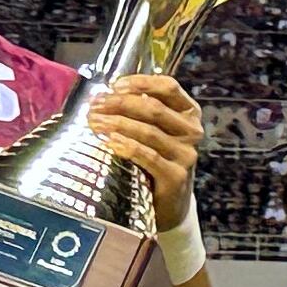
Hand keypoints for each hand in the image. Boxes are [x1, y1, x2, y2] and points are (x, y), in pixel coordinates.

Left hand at [92, 74, 202, 229]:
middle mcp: (192, 131)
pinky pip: (149, 157)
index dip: (141, 82)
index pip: (169, 87)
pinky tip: (110, 141)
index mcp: (189, 112)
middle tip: (95, 106)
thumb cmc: (157, 160)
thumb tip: (103, 95)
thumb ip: (140, 112)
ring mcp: (186, 155)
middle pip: (155, 108)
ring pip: (149, 131)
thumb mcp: (156, 131)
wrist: (169, 203)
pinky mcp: (176, 176)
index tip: (114, 85)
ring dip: (118, 124)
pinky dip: (128, 147)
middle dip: (121, 104)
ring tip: (95, 122)